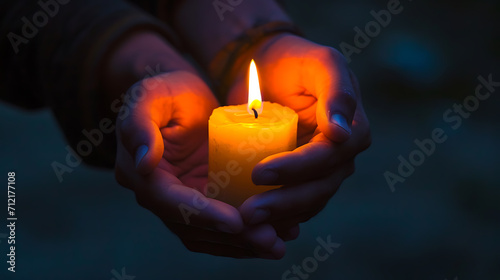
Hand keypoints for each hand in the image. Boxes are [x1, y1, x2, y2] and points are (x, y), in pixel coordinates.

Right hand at [115, 71, 286, 258]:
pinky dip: (248, 233)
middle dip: (232, 237)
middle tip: (270, 240)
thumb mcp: (148, 96)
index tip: (236, 222)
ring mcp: (185, 200)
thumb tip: (145, 163)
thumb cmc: (166, 90)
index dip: (203, 215)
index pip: (171, 202)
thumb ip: (139, 124)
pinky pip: (224, 224)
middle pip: (194, 228)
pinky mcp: (206, 198)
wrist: (183, 95)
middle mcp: (160, 195)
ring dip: (244, 243)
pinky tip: (279, 232)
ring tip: (279, 243)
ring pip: (211, 234)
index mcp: (141, 174)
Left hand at [226, 34, 370, 229]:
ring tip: (245, 221)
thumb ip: (337, 91)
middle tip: (249, 211)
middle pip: (320, 188)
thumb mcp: (321, 63)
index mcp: (353, 130)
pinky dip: (276, 217)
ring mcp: (321, 171)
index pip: (330, 157)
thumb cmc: (295, 61)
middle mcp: (341, 156)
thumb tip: (342, 133)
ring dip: (278, 216)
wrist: (270, 71)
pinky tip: (252, 226)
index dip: (298, 168)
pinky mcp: (299, 180)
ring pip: (307, 203)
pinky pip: (293, 206)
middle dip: (285, 202)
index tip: (259, 173)